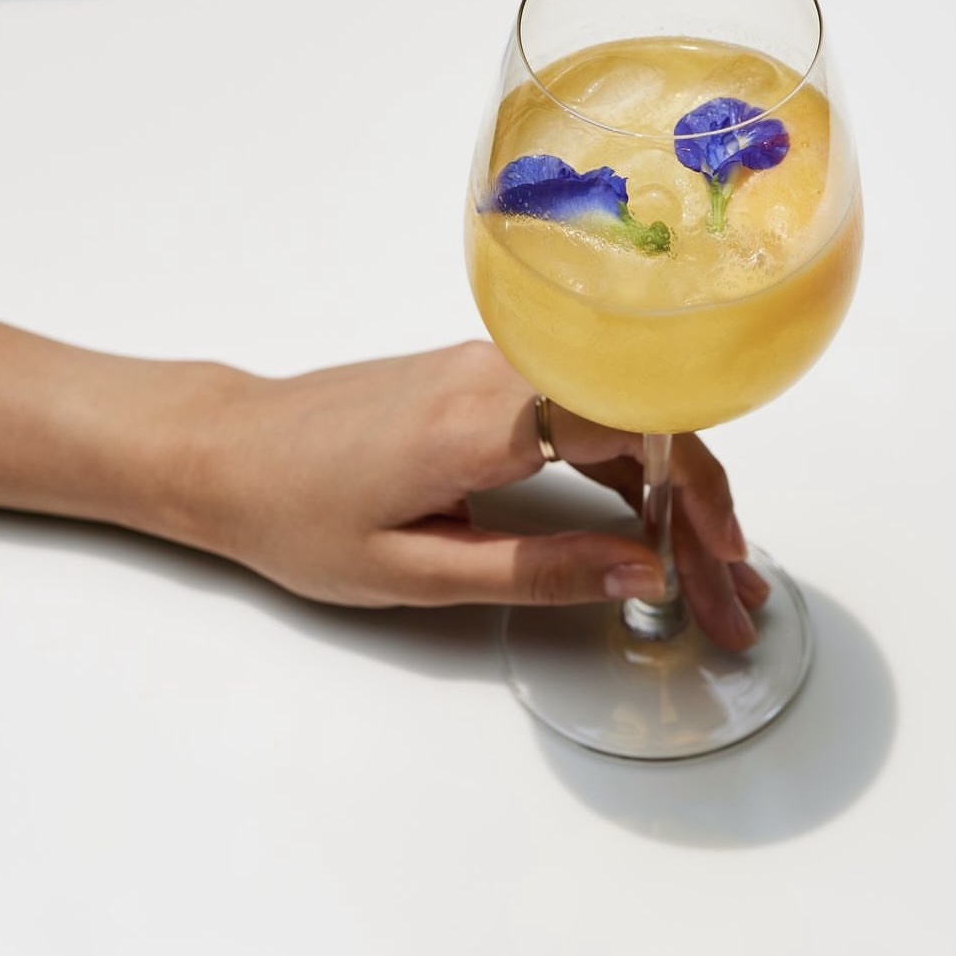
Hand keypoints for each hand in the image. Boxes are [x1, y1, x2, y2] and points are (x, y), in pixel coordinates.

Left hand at [171, 342, 768, 650]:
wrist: (226, 449)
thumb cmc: (296, 512)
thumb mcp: (416, 570)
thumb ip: (538, 570)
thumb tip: (641, 573)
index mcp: (485, 418)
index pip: (637, 431)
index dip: (698, 494)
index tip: (725, 561)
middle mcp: (501, 370)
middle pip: (643, 423)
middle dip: (700, 509)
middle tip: (729, 592)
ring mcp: (493, 363)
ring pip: (620, 416)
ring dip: (669, 489)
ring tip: (702, 570)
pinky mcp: (484, 375)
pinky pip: (582, 409)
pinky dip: (625, 467)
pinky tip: (642, 523)